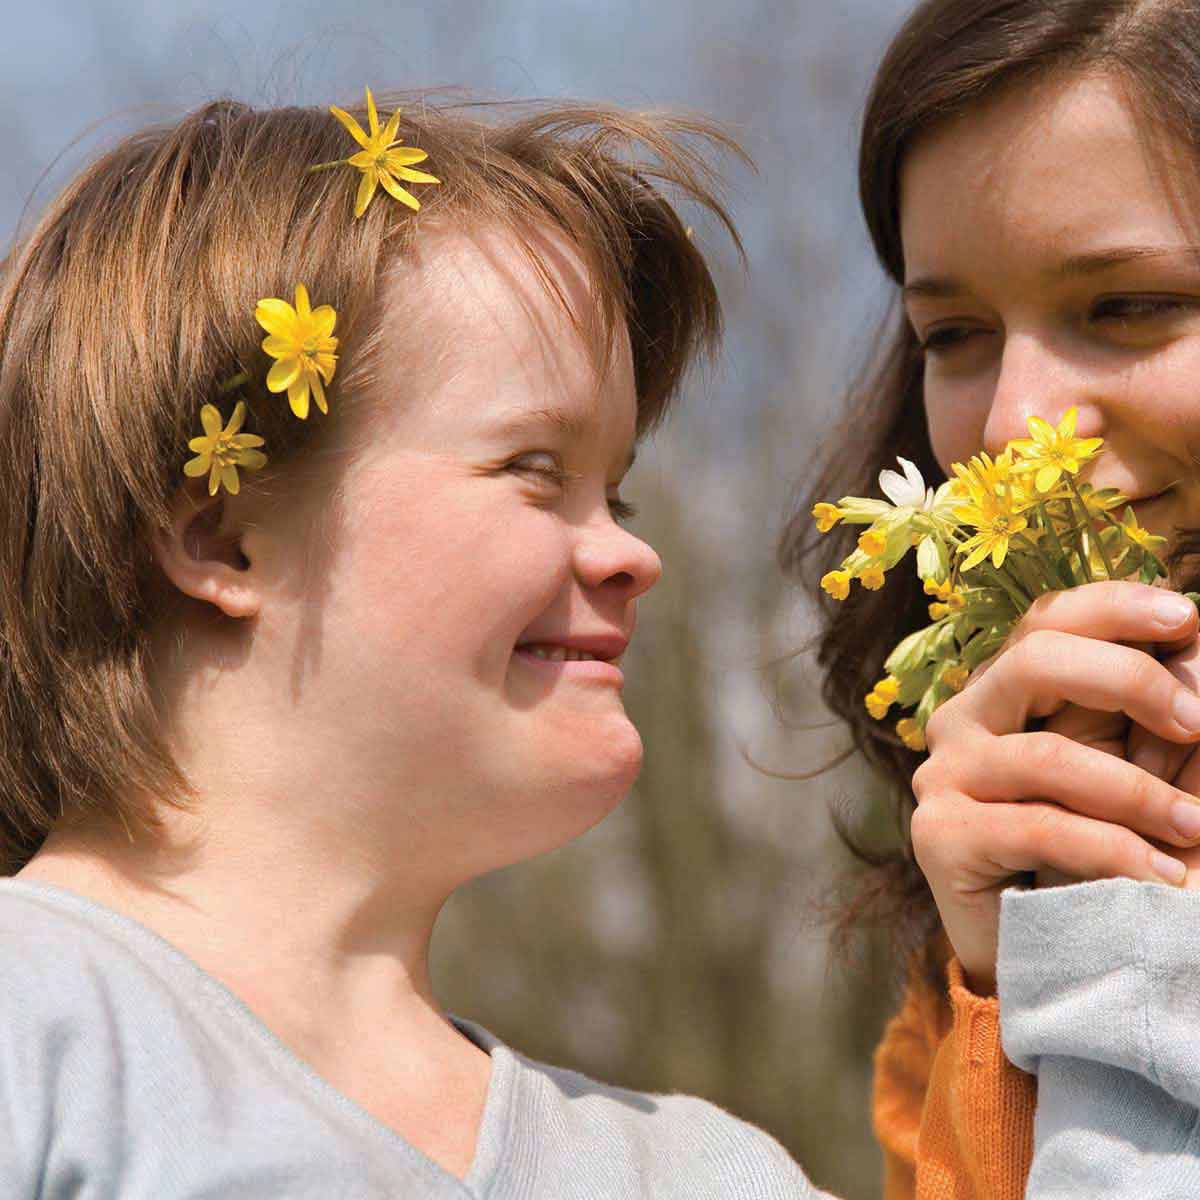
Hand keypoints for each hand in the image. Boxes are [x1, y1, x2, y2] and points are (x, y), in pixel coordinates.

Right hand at [910, 581, 1199, 994]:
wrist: (1053, 953)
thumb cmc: (1101, 852)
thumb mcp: (1128, 769)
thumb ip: (1143, 715)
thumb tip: (1190, 648)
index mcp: (1002, 691)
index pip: (1046, 621)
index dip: (1111, 607)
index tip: (1185, 617)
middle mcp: (961, 720)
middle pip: (1032, 660)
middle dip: (1128, 680)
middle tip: (1199, 720)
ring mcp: (943, 776)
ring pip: (1044, 756)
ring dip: (1138, 791)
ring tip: (1196, 826)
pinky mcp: (941, 836)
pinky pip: (1038, 828)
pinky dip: (1113, 849)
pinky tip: (1161, 875)